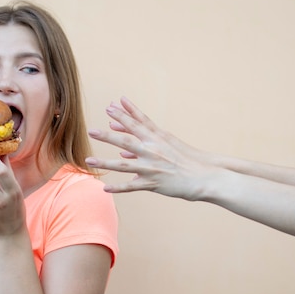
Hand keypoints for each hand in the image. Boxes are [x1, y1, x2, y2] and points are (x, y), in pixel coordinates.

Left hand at [86, 97, 211, 199]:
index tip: (111, 105)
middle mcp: (153, 151)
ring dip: (105, 163)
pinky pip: (132, 186)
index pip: (138, 123)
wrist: (206, 174)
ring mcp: (152, 167)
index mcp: (158, 138)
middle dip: (108, 135)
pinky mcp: (154, 183)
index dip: (124, 114)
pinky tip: (105, 189)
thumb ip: (145, 145)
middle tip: (91, 130)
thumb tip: (123, 150)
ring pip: (124, 165)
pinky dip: (119, 188)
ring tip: (88, 161)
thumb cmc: (187, 159)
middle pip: (127, 141)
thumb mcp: (168, 145)